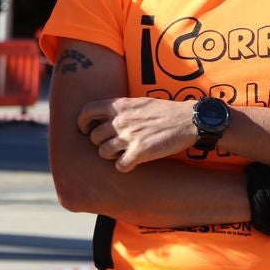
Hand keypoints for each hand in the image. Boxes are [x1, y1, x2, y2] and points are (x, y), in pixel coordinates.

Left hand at [77, 97, 195, 171]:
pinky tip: (131, 163)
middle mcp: (120, 120)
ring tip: (122, 154)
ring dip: (111, 156)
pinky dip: (124, 167)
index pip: (87, 111)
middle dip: (100, 143)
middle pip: (93, 137)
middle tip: (111, 145)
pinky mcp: (139, 152)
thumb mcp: (139, 102)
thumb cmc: (165, 111)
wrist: (187, 120)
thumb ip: (121, 109)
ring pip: (103, 152)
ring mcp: (129, 136)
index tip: (85, 130)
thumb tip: (105, 118)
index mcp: (119, 105)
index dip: (82, 123)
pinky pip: (120, 166)